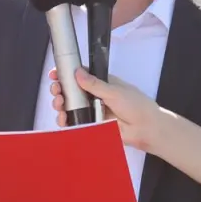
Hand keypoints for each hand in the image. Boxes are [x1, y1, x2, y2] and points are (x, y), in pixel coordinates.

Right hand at [48, 67, 163, 151]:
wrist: (146, 129)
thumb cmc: (136, 106)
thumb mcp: (115, 91)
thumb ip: (95, 84)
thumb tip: (78, 72)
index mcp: (102, 83)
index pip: (80, 76)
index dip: (66, 75)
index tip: (55, 74)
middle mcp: (95, 96)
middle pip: (71, 91)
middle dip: (60, 90)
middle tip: (56, 90)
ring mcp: (92, 110)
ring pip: (70, 106)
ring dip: (61, 104)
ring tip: (59, 105)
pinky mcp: (91, 125)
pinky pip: (75, 122)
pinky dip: (66, 120)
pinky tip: (63, 119)